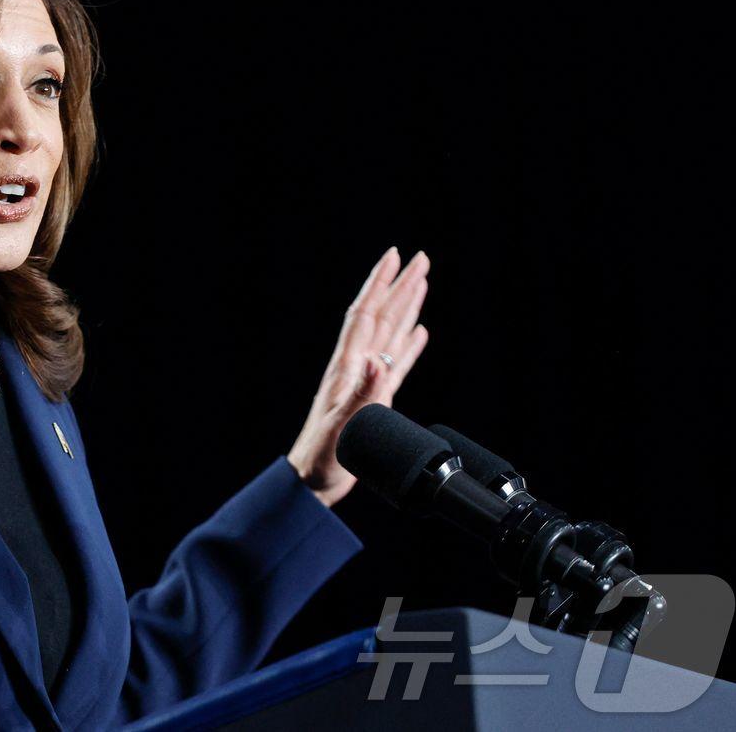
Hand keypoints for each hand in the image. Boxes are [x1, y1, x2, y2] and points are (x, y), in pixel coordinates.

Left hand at [287, 247, 430, 506]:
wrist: (314, 478)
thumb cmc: (322, 455)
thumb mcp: (341, 425)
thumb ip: (361, 394)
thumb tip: (375, 362)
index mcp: (347, 367)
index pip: (366, 314)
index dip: (379, 284)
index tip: (395, 257)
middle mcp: (357, 367)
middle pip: (382, 316)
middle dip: (400, 285)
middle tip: (420, 258)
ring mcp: (366, 380)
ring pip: (392, 334)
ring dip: (407, 307)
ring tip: (422, 282)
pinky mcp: (376, 398)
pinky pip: (398, 363)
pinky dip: (410, 345)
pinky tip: (420, 332)